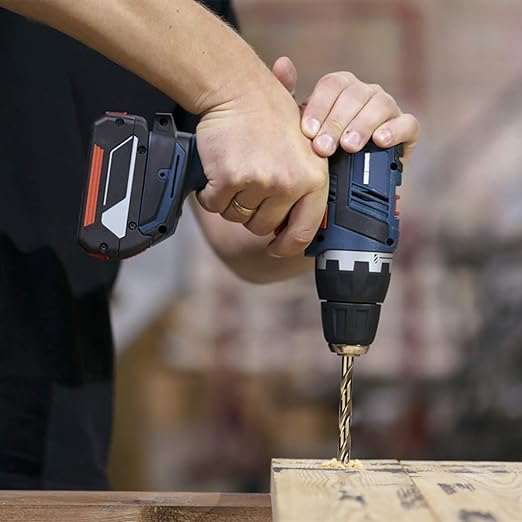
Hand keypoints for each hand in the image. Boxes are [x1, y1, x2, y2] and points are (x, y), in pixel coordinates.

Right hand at [196, 71, 327, 257]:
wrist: (236, 88)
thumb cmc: (268, 115)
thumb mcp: (302, 150)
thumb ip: (301, 188)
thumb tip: (291, 230)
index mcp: (313, 179)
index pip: (303, 231)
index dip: (287, 246)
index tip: (275, 248)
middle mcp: (289, 184)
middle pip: (262, 227)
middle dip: (251, 213)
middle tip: (247, 186)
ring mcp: (259, 182)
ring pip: (237, 216)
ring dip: (230, 201)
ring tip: (234, 171)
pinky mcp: (229, 179)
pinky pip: (214, 204)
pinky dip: (210, 193)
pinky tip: (217, 170)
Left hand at [271, 57, 419, 163]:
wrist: (346, 183)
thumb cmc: (322, 151)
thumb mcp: (302, 130)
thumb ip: (290, 98)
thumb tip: (282, 63)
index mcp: (341, 89)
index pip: (331, 85)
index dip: (319, 107)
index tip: (308, 132)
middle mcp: (365, 93)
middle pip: (354, 95)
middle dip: (336, 123)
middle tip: (323, 149)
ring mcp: (388, 109)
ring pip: (380, 104)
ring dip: (362, 125)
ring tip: (349, 146)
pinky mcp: (407, 130)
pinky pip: (407, 123)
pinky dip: (395, 130)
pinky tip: (380, 141)